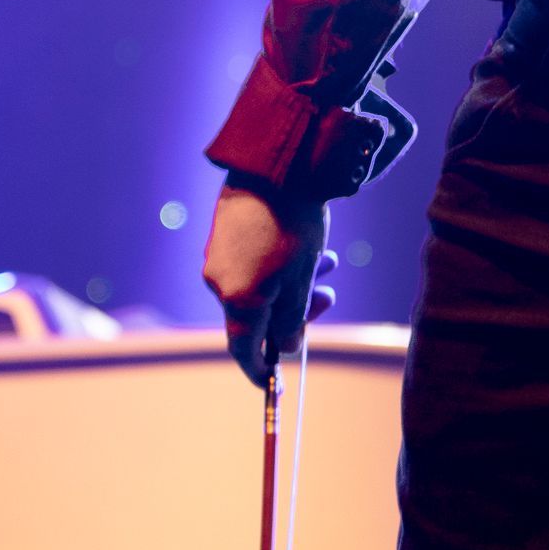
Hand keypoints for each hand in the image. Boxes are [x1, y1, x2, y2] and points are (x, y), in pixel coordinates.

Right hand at [202, 185, 333, 387]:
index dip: (260, 370)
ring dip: (296, 283)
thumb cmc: (292, 225)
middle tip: (328, 297)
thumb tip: (284, 346)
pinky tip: (311, 246)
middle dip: (296, 312)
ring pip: (260, 285)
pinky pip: (253, 263)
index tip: (274, 384)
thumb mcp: (301, 278)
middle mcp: (219, 281)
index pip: (243, 349)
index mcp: (237, 299)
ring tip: (329, 262)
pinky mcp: (225, 234)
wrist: (274, 165)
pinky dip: (281, 265)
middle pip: (258, 316)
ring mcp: (219, 256)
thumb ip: (292, 318)